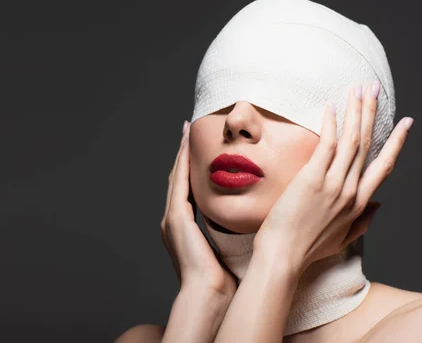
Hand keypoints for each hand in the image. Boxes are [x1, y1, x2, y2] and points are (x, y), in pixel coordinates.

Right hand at [160, 121, 236, 296]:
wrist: (209, 294)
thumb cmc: (222, 276)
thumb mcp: (226, 245)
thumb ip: (230, 229)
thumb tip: (250, 217)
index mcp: (183, 226)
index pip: (187, 188)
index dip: (191, 166)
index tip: (197, 146)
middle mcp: (173, 219)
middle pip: (178, 177)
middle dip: (183, 153)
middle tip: (188, 129)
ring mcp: (171, 218)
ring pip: (176, 176)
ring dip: (181, 153)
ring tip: (187, 131)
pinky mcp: (176, 219)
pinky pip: (178, 184)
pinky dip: (182, 164)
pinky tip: (187, 148)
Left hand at [254, 83, 413, 274]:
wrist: (283, 258)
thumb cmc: (307, 250)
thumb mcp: (342, 240)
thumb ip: (362, 223)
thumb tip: (378, 206)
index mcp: (359, 204)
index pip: (383, 166)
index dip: (396, 142)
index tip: (406, 123)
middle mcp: (351, 191)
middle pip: (367, 144)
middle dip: (372, 113)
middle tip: (375, 89)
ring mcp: (333, 184)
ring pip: (352, 140)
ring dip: (356, 111)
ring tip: (358, 89)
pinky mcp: (312, 179)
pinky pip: (327, 145)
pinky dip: (331, 124)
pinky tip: (331, 106)